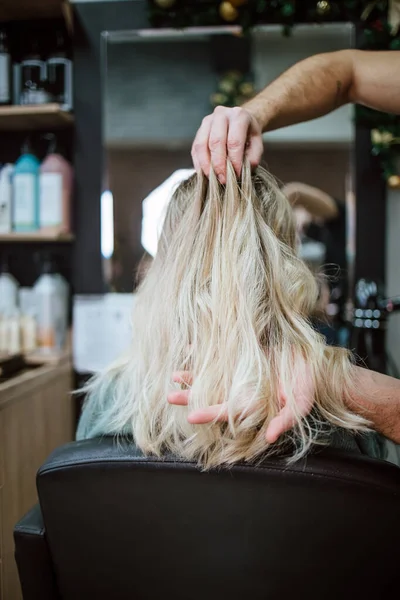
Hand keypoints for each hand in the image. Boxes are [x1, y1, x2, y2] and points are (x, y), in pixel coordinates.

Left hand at [168, 363, 313, 443]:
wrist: (310, 364)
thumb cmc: (306, 387)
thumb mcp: (300, 405)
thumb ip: (284, 421)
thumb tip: (270, 437)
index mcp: (252, 405)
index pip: (226, 412)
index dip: (208, 414)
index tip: (190, 416)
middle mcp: (242, 391)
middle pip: (211, 396)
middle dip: (191, 397)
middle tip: (169, 396)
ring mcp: (240, 375)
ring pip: (211, 378)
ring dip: (193, 376)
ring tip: (174, 375)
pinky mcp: (242, 358)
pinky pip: (220, 356)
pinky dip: (206, 352)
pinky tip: (191, 348)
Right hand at [191, 106, 263, 183]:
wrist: (239, 121)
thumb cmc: (249, 135)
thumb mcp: (257, 145)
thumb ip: (253, 158)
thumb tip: (241, 171)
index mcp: (238, 115)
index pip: (234, 141)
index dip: (234, 160)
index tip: (237, 175)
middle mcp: (221, 114)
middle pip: (216, 141)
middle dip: (219, 164)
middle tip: (223, 180)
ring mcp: (207, 121)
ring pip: (201, 145)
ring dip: (206, 165)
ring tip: (213, 179)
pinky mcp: (198, 131)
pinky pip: (195, 149)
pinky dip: (198, 163)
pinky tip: (205, 174)